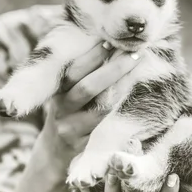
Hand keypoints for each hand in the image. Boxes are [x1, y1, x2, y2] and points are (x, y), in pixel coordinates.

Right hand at [38, 41, 142, 170]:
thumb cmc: (68, 111)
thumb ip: (82, 71)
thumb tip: (110, 43)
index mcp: (55, 89)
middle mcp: (60, 106)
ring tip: (136, 64)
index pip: (73, 70)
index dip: (92, 55)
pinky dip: (120, 98)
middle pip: (87, 87)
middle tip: (132, 52)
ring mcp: (71, 125)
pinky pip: (106, 119)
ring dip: (122, 83)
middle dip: (112, 68)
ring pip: (100, 104)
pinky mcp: (83, 140)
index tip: (110, 40)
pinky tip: (131, 83)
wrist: (55, 151)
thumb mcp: (66, 91)